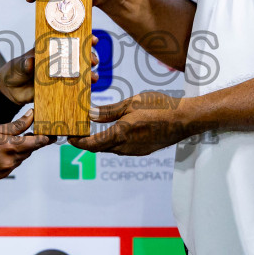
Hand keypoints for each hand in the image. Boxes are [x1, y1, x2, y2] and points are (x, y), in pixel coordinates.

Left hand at [0, 37, 100, 106]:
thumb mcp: (18, 65)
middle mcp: (57, 60)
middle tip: (93, 60)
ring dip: (88, 74)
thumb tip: (30, 63)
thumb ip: (24, 63)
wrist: (9, 90)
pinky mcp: (57, 88)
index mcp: (49, 49)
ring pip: (78, 72)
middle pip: (77, 56)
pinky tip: (88, 89)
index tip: (92, 39)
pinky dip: (81, 88)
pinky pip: (71, 88)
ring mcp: (59, 74)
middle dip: (89, 57)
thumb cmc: (14, 71)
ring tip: (93, 77)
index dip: (82, 38)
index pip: (68, 41)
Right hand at [0, 112, 53, 179]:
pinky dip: (9, 158)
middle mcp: (10, 161)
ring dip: (18, 150)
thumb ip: (16, 124)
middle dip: (29, 142)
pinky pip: (10, 166)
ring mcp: (5, 170)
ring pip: (20, 159)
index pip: (36, 143)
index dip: (46, 138)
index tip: (52, 135)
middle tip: (28, 133)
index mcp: (11, 147)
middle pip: (29, 151)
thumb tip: (32, 115)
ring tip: (6, 141)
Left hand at [67, 92, 204, 156]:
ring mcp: (134, 151)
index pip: (91, 144)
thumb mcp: (131, 103)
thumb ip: (108, 111)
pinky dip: (113, 142)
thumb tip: (89, 114)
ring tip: (93, 130)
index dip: (78, 142)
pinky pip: (122, 149)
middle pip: (98, 148)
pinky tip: (114, 131)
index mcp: (120, 134)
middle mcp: (125, 147)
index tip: (69, 137)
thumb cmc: (159, 107)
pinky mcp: (142, 151)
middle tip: (77, 131)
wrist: (184, 120)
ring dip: (100, 142)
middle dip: (86, 142)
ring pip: (110, 149)